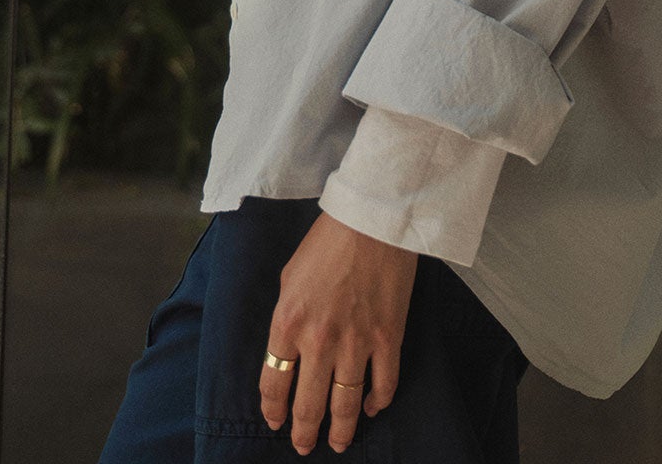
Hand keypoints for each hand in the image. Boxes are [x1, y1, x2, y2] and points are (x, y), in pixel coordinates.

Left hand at [260, 208, 418, 454]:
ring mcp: (356, 343)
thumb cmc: (327, 241)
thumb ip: (287, 318)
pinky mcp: (388, 339)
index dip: (273, 409)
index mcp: (287, 322)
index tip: (276, 422)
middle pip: (308, 404)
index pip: (273, 382)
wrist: (372, 219)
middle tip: (304, 445)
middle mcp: (318, 340)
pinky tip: (370, 409)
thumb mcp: (289, 277)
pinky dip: (376, 404)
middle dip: (303, 431)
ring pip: (344, 404)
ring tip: (337, 443)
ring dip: (340, 430)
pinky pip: (383, 385)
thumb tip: (288, 349)